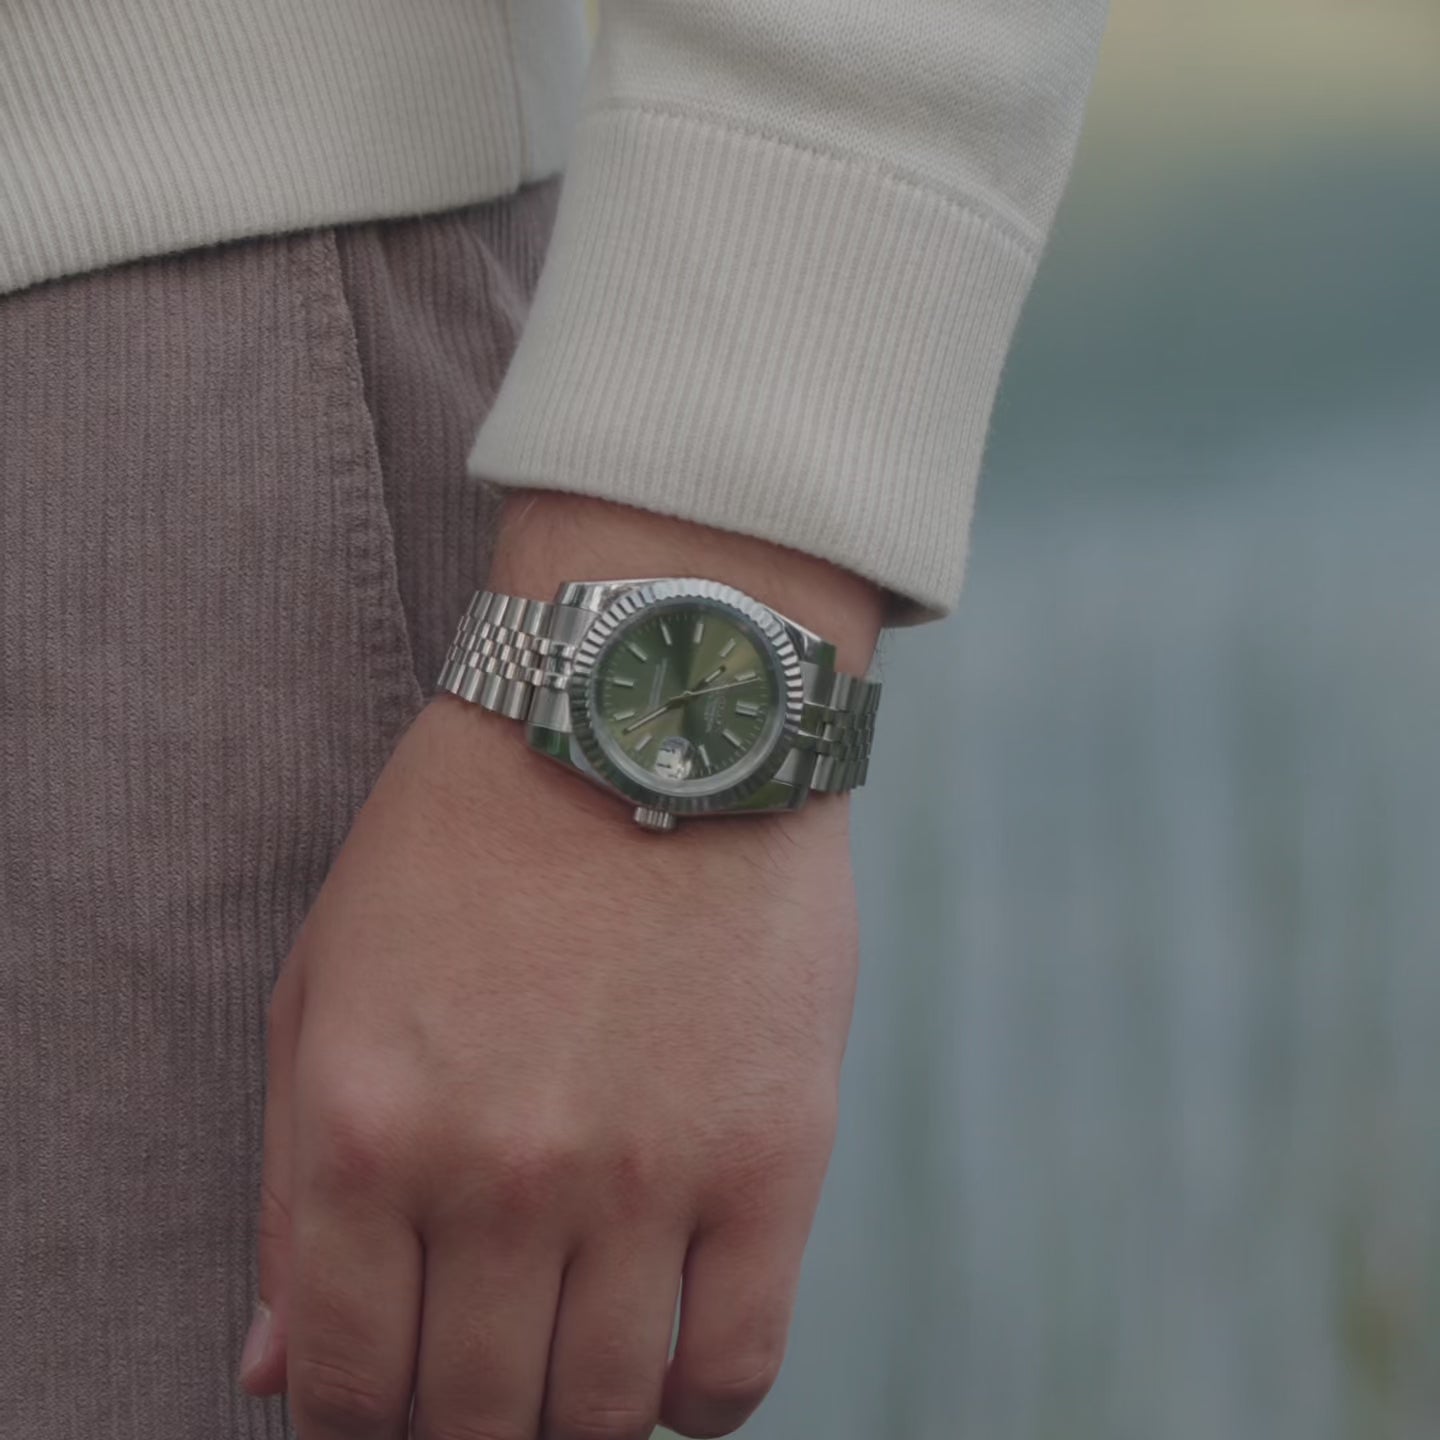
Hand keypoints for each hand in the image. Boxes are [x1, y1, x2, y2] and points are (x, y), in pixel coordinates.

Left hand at [240, 494, 884, 1438]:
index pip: (347, 1386)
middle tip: (490, 1373)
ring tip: (578, 1353)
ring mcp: (643, 1170)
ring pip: (604, 1413)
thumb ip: (294, 1183)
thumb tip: (278, 1373)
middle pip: (478, 1420)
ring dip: (580, 1414)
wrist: (649, 714)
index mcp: (365, 1127)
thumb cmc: (473, 837)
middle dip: (469, 1427)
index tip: (395, 1400)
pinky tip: (673, 1352)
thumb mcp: (331, 979)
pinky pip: (735, 1368)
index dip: (362, 1424)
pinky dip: (696, 1401)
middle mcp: (496, 1172)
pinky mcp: (772, 1153)